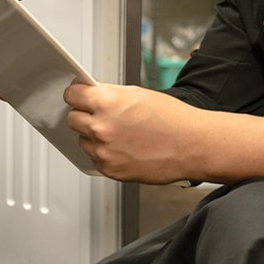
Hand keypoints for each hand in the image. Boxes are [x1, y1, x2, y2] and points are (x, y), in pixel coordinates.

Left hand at [63, 82, 199, 183]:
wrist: (192, 145)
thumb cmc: (171, 119)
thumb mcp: (137, 94)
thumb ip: (109, 94)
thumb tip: (91, 93)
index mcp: (106, 102)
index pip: (71, 94)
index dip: (77, 94)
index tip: (78, 96)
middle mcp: (100, 126)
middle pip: (72, 118)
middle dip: (83, 115)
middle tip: (100, 115)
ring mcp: (103, 150)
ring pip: (82, 140)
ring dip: (93, 136)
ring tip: (119, 134)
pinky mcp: (110, 169)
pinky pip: (95, 158)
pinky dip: (105, 154)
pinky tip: (124, 148)